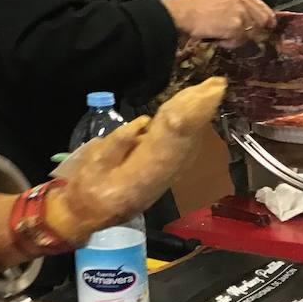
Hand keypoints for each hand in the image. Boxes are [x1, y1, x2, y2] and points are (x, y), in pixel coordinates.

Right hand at [59, 77, 226, 226]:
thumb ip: (116, 144)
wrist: (87, 217)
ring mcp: (166, 177)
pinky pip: (186, 151)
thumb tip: (142, 124)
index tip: (203, 93)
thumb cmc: (86, 189)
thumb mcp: (91, 165)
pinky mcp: (165, 177)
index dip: (188, 112)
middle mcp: (162, 174)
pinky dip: (194, 133)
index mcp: (144, 170)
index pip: (172, 136)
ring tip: (211, 93)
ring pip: (190, 144)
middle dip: (200, 110)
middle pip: (187, 137)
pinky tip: (199, 119)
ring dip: (201, 119)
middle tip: (216, 84)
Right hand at [163, 0, 274, 44]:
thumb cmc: (191, 7)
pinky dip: (228, 43)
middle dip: (256, 30)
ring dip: (237, 37)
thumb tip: (243, 20)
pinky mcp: (236, 27)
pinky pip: (239, 41)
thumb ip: (232, 5)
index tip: (267, 26)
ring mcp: (241, 13)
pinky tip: (216, 38)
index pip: (261, 5)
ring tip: (220, 35)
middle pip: (262, 19)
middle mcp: (242, 0)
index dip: (266, 17)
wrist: (181, 14)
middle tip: (246, 37)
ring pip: (250, 32)